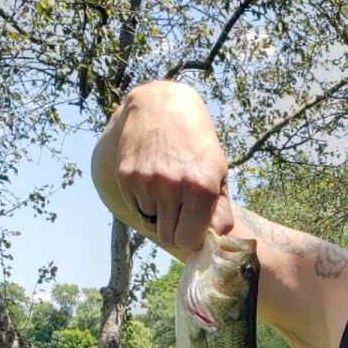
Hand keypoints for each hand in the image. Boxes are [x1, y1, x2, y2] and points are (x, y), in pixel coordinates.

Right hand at [113, 80, 233, 251]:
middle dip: (175, 229)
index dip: (191, 239)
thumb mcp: (218, 173)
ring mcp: (146, 181)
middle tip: (180, 210)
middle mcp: (172, 186)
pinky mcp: (126, 176)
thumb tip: (214, 240)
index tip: (193, 229)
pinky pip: (135, 207)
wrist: (161, 106)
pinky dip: (144, 202)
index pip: (188, 240)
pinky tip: (152, 179)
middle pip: (168, 236)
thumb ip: (220, 211)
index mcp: (201, 187)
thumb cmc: (196, 144)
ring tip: (167, 188)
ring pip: (150, 223)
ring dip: (159, 214)